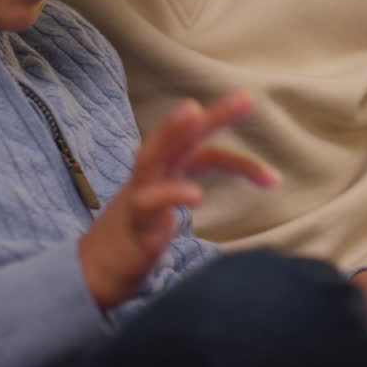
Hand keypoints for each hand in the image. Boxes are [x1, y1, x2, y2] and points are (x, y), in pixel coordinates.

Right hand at [78, 90, 277, 308]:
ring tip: (196, 111)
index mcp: (165, 170)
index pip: (202, 151)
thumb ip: (183, 185)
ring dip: (174, 130)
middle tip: (246, 97)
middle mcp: (152, 174)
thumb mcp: (165, 205)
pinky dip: (171, 194)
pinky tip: (195, 196)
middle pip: (182, 137)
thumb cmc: (135, 233)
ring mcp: (139, 194)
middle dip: (213, 115)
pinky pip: (148, 201)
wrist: (94, 269)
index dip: (237, 160)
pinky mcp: (132, 221)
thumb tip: (205, 180)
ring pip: (155, 154)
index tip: (272, 178)